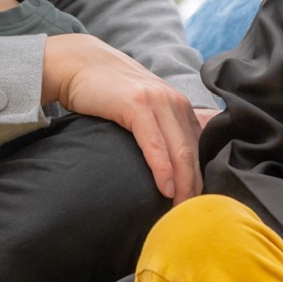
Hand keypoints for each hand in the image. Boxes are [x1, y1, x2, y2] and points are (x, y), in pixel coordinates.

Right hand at [41, 32, 201, 203]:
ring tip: (182, 211)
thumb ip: (159, 129)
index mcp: (179, 107)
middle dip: (196, 188)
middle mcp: (175, 102)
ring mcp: (157, 101)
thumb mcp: (142, 109)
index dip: (202, 179)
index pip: (201, 148)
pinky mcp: (136, 104)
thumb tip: (170, 167)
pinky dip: (162, 167)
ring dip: (184, 184)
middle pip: (195, 153)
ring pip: (180, 150)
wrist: (80, 64)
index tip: (199, 206)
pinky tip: (165, 188)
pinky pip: (155, 142)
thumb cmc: (109, 92)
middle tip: (194, 217)